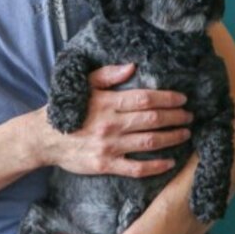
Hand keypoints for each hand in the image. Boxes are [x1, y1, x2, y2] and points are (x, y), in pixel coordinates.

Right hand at [40, 63, 191, 177]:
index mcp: (107, 102)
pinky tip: (169, 162)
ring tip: (185, 133)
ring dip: (171, 137)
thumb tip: (132, 67)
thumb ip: (108, 75)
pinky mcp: (106, 164)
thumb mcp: (84, 85)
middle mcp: (110, 124)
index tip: (182, 99)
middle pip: (151, 119)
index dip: (167, 98)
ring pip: (148, 142)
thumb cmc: (68, 109)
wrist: (44, 138)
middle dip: (175, 117)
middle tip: (190, 116)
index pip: (144, 98)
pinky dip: (156, 165)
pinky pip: (136, 167)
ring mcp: (109, 146)